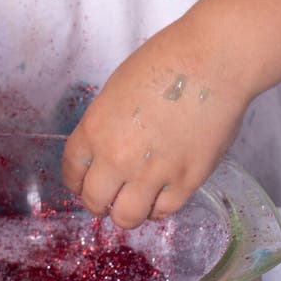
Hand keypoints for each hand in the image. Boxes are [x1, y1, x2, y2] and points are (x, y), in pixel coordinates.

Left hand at [62, 10, 249, 229]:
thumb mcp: (116, 91)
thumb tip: (108, 148)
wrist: (209, 63)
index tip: (83, 184)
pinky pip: (164, 211)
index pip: (71, 171)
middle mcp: (118, 157)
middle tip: (109, 196)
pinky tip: (161, 195)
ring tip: (134, 201)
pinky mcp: (187, 181)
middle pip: (95, 201)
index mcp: (95, 129)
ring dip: (126, 212)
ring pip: (127, 217)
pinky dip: (159, 208)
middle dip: (98, 201)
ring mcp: (152, 173)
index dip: (76, 181)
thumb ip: (106, 125)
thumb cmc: (164, 62)